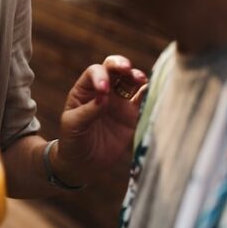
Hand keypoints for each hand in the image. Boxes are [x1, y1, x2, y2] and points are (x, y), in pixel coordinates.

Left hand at [54, 54, 147, 183]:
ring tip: (141, 80)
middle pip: (113, 68)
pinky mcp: (132, 115)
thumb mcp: (73, 126)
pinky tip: (153, 91)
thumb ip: (87, 111)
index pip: (94, 72)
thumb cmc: (73, 141)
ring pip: (130, 80)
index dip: (100, 76)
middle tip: (126, 68)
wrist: (84, 163)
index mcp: (85, 90)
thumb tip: (103, 98)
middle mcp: (103, 90)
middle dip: (120, 64)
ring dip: (136, 76)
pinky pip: (143, 99)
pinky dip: (149, 93)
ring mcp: (119, 101)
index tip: (104, 90)